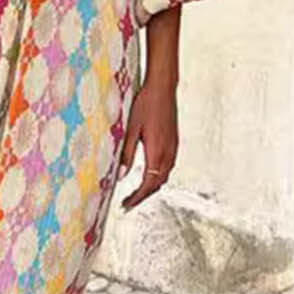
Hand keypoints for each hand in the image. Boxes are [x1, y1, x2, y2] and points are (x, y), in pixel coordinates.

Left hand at [119, 83, 178, 210]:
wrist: (163, 88)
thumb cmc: (146, 104)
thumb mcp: (131, 129)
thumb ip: (127, 154)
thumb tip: (120, 176)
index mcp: (157, 152)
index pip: (147, 184)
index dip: (136, 198)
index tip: (125, 205)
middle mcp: (168, 153)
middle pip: (157, 185)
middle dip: (142, 197)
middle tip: (128, 204)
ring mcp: (173, 148)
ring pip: (163, 177)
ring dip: (151, 188)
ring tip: (136, 194)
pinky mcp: (174, 143)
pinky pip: (167, 167)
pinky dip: (157, 177)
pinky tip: (149, 176)